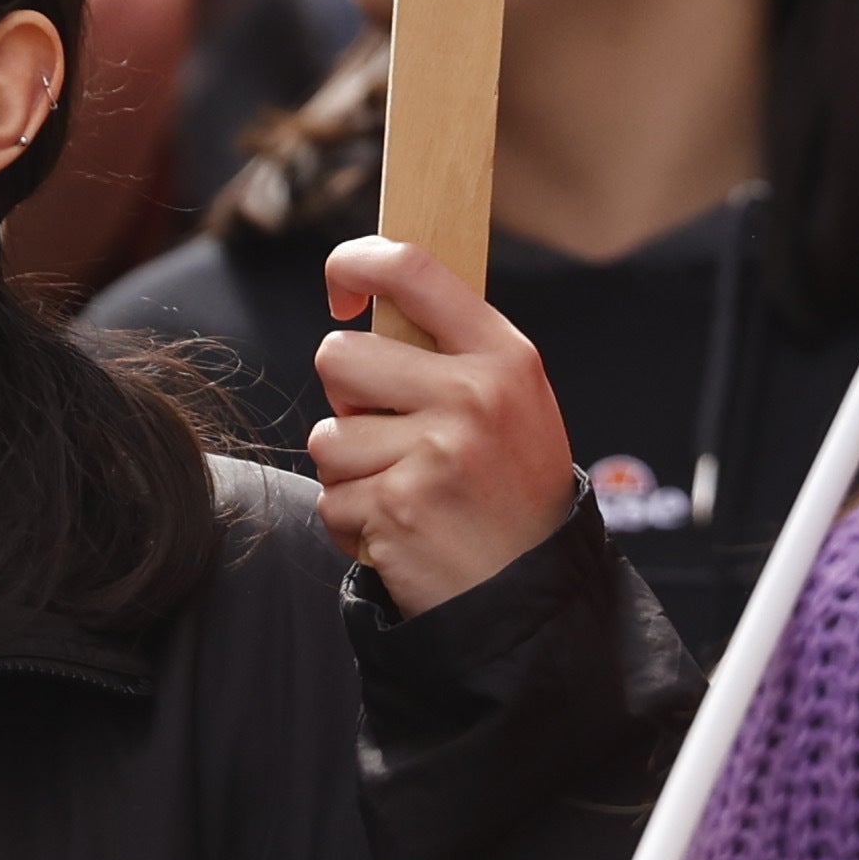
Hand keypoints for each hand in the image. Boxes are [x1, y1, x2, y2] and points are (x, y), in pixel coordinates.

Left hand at [311, 238, 582, 615]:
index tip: (341, 288)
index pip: (411, 267)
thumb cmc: (512, 491)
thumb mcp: (513, 402)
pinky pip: (331, 500)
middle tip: (388, 433)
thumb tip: (368, 307)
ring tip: (404, 491)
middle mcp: (471, 395)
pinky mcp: (397, 507)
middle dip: (347, 401)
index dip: (356, 263)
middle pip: (339, 356)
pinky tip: (401, 531)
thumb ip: (452, 353)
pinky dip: (353, 522)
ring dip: (350, 473)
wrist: (531, 595)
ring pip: (326, 437)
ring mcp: (434, 452)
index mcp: (503, 356)